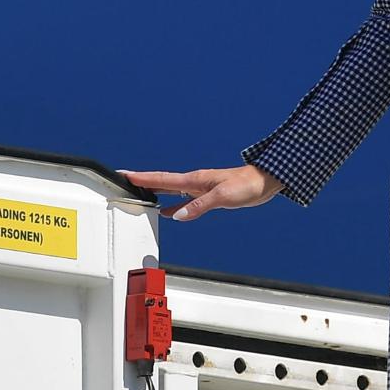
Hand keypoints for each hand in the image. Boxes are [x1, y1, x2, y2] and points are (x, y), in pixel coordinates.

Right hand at [119, 164, 283, 220]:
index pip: (163, 178)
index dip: (143, 177)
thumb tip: (177, 216)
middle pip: (163, 182)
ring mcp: (200, 189)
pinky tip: (167, 212)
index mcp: (195, 180)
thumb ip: (200, 206)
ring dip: (156, 193)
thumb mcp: (223, 197)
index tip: (124, 174)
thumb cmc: (247, 184)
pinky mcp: (208, 197)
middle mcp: (195, 183)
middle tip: (125, 180)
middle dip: (144, 182)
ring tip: (140, 196)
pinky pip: (184, 202)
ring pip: (172, 191)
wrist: (264, 182)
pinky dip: (173, 206)